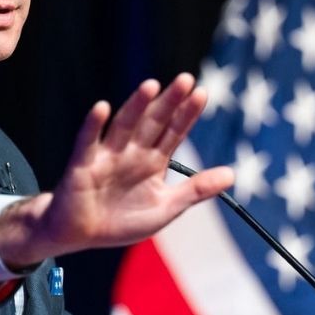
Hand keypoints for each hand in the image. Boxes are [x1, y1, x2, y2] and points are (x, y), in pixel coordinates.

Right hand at [0, 73, 232, 266]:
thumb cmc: (121, 219)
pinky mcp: (83, 165)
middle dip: (168, 102)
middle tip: (186, 79)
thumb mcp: (165, 207)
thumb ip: (196, 190)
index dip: (186, 113)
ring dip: (136, 106)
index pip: (174, 132)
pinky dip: (94, 125)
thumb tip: (232, 174)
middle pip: (153, 122)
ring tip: (152, 86)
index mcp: (153, 160)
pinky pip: (88, 142)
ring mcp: (107, 155)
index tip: (202, 93)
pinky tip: (103, 108)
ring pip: (124, 126)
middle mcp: (132, 152)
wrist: (81, 234)